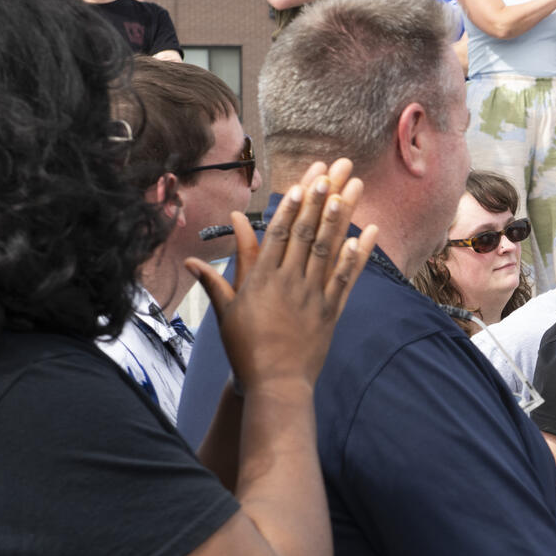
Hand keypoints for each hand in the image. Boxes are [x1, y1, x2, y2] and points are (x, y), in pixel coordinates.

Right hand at [190, 159, 374, 393]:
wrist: (274, 384)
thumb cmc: (245, 349)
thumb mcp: (226, 311)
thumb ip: (214, 279)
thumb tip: (190, 257)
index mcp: (261, 279)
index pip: (278, 234)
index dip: (293, 205)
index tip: (304, 181)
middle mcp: (289, 282)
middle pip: (306, 232)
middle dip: (320, 199)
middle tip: (332, 171)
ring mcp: (312, 296)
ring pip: (329, 249)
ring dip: (342, 216)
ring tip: (353, 189)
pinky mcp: (331, 312)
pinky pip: (346, 278)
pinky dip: (356, 255)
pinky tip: (365, 233)